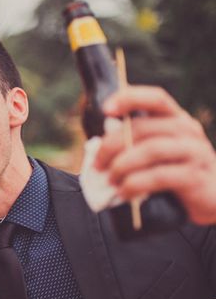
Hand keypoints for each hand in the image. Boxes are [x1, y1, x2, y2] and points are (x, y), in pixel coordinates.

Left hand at [95, 85, 215, 224]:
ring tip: (109, 180)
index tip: (106, 109)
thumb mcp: (157, 152)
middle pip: (143, 128)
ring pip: (151, 150)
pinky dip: (135, 184)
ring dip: (122, 165)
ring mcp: (194, 152)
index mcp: (176, 119)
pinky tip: (124, 192)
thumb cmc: (175, 173)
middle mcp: (188, 130)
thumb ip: (134, 143)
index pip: (156, 98)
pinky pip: (159, 176)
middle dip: (112, 145)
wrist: (212, 199)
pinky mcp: (195, 176)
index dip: (130, 98)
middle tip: (96, 164)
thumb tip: (94, 148)